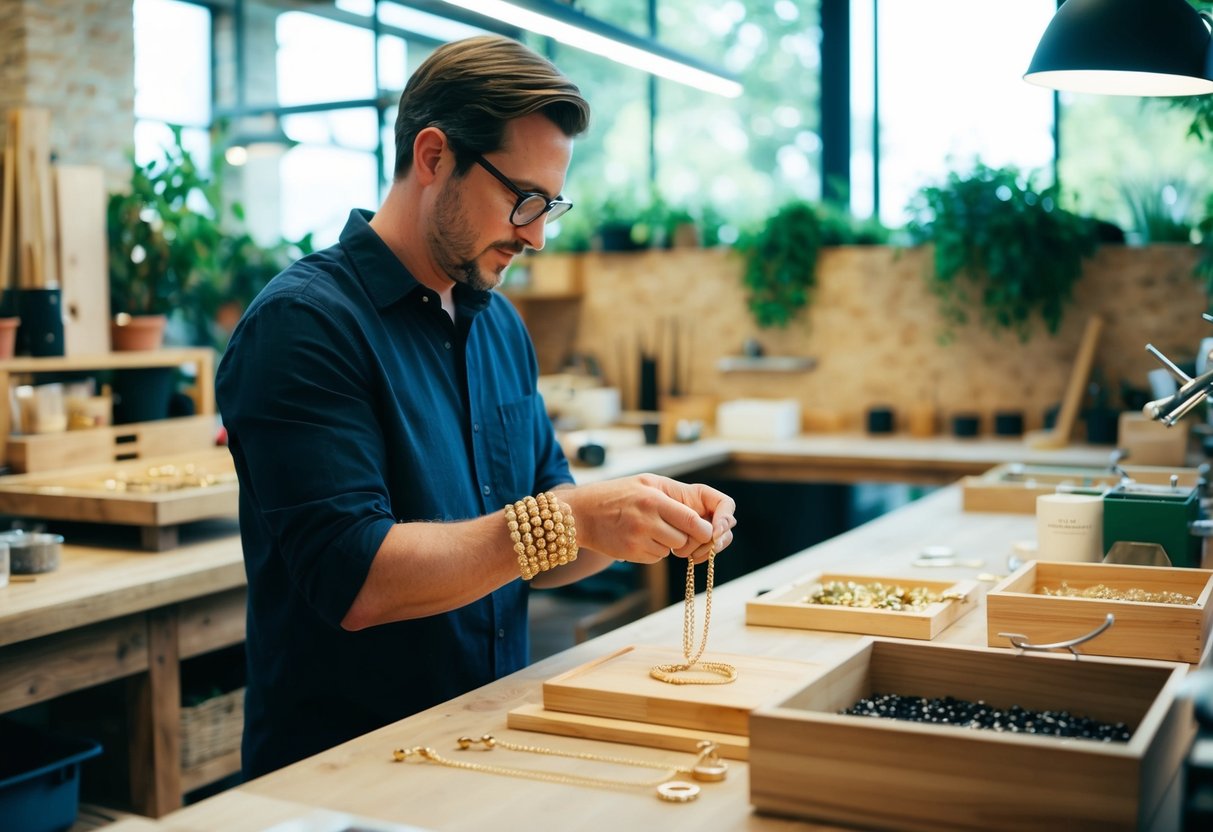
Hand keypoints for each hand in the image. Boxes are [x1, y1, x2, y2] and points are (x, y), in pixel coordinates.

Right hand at [560, 474, 735, 564]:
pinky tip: (640, 538)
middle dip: (686, 537)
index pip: (693, 522)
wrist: (581, 513)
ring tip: (652, 529)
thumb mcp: (646, 483)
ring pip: (672, 550)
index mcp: (654, 499)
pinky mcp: (631, 554)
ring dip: (669, 543)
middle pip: (685, 540)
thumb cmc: (619, 494)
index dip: (705, 530)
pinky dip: (654, 551)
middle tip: (676, 528)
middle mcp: (647, 520)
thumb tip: (704, 521)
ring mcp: (638, 539)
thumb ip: (675, 497)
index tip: (706, 531)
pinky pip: (657, 558)